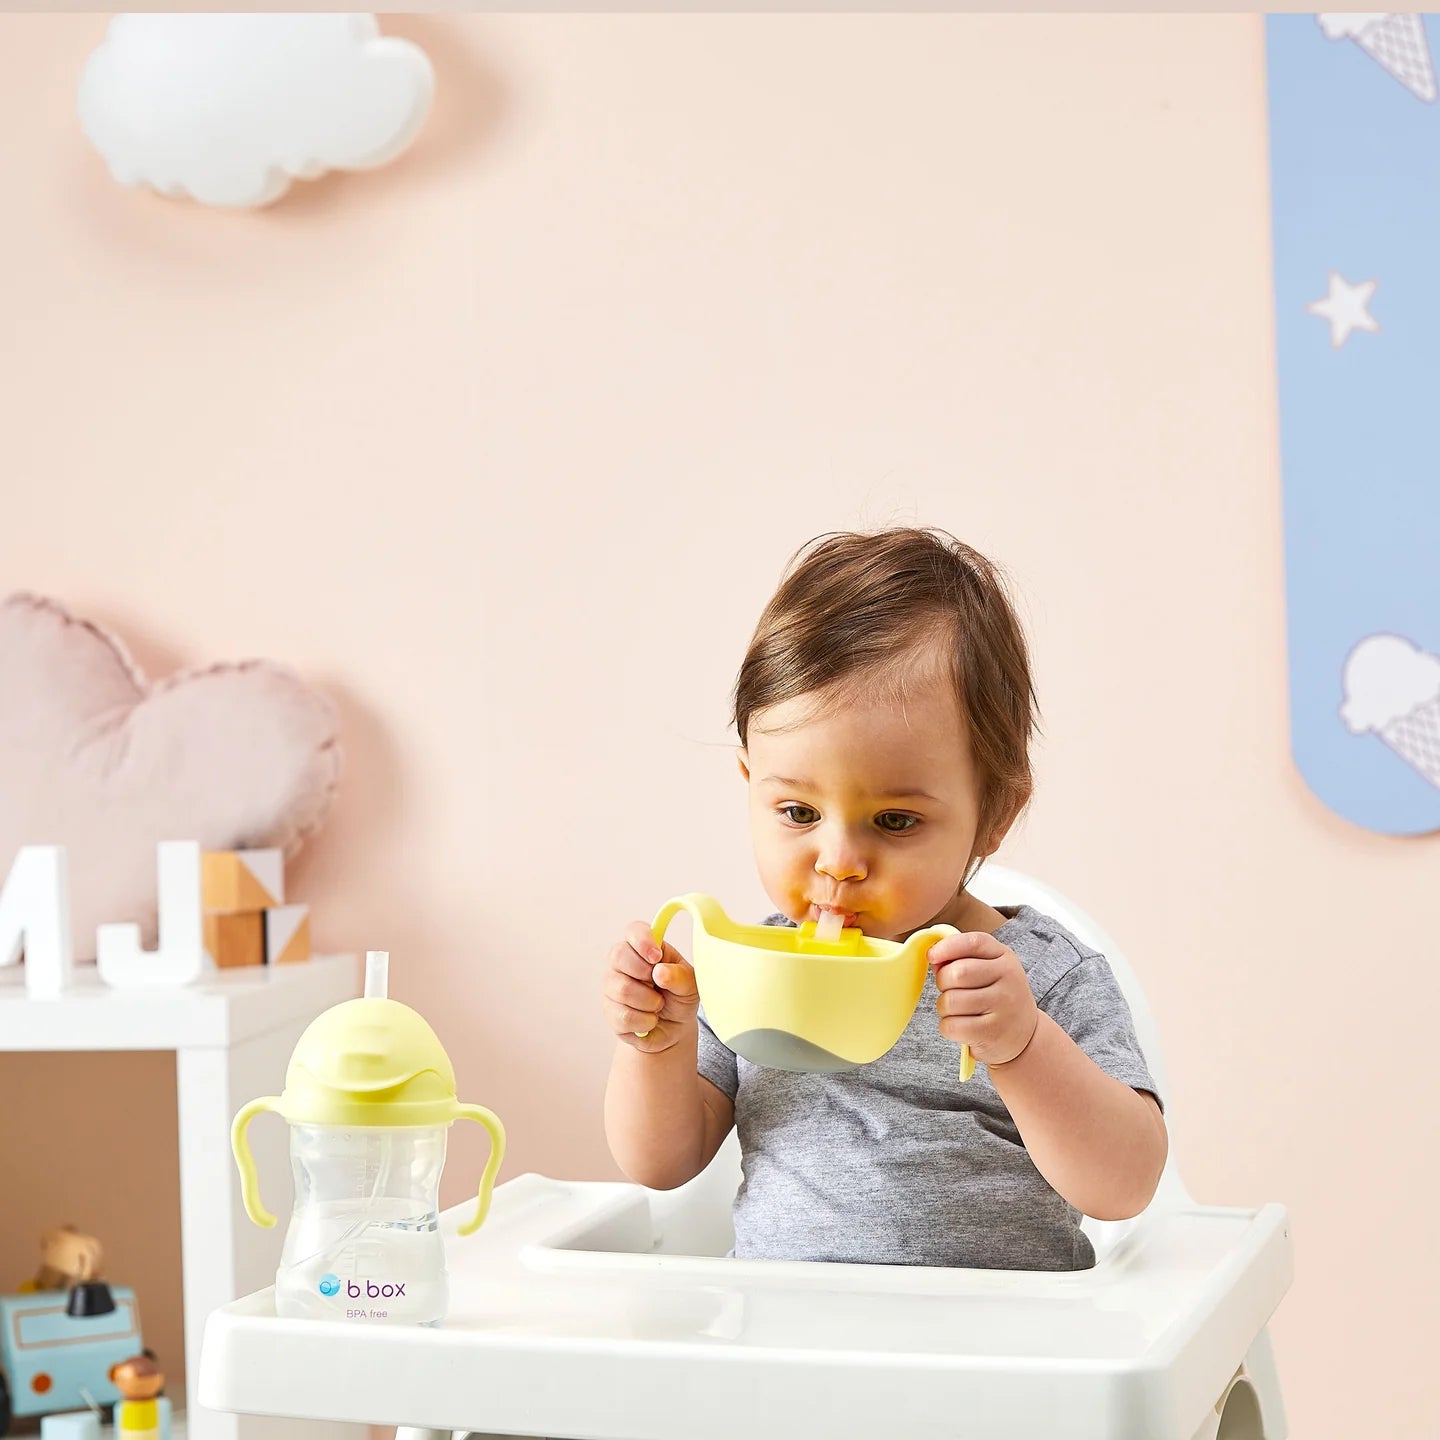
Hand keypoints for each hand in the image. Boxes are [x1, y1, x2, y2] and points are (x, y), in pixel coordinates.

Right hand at [602, 920, 700, 1053]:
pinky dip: (644, 1021)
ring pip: (622, 989)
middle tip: (659, 985)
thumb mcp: (690, 984)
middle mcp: (622, 963)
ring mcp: (612, 987)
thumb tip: (659, 972)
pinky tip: (650, 1020)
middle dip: (644, 973)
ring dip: (650, 1002)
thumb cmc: (680, 996)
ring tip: (659, 1005)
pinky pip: (623, 1016)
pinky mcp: (610, 1012)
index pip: (633, 930)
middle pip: (618, 955)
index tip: (657, 957)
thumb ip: (679, 976)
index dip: (642, 941)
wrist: (675, 1028)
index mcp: (644, 947)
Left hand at [929, 931, 1038, 1066]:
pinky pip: (951, 1026)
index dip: (947, 947)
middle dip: (943, 982)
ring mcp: (1003, 1007)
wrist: (1025, 1034)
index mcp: (1005, 957)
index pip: (973, 943)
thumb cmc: (997, 996)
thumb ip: (962, 958)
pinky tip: (962, 1026)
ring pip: (950, 1001)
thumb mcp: (990, 968)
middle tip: (952, 990)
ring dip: (944, 1008)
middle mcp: (1008, 979)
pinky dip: (948, 1027)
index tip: (932, 956)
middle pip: (956, 973)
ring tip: (958, 1010)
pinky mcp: (992, 1032)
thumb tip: (934, 958)